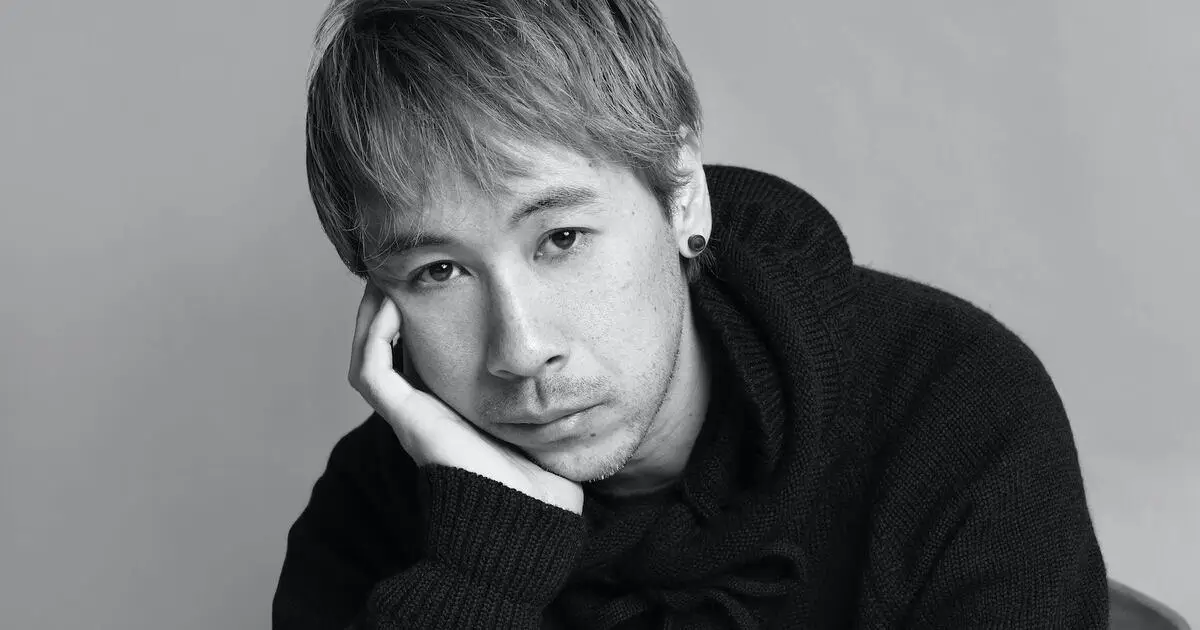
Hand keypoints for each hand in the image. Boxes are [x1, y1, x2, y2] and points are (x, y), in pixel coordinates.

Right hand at [349, 282, 583, 514]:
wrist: (528, 519)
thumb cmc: (543, 480)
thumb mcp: (544, 419)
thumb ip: (547, 393)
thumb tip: (576, 360)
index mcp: (453, 412)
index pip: (425, 358)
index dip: (422, 321)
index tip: (438, 282)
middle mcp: (426, 411)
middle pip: (391, 352)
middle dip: (391, 310)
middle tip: (403, 271)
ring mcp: (412, 416)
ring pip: (370, 357)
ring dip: (372, 316)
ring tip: (386, 278)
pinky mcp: (407, 419)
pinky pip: (371, 370)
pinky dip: (373, 335)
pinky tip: (390, 303)